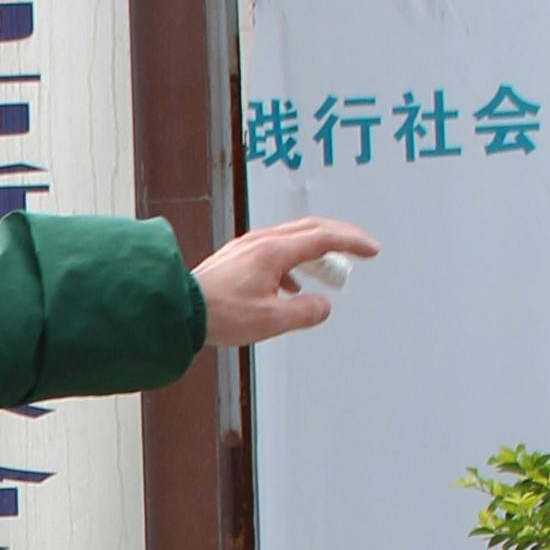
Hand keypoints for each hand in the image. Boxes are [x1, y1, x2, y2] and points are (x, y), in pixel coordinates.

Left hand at [193, 213, 375, 349]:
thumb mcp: (270, 320)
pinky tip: (292, 286)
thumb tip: (323, 306)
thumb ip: (304, 312)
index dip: (352, 242)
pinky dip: (294, 263)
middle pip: (311, 229)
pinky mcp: (237, 258)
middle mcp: (261, 242)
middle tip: (359, 251)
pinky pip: (275, 252)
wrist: (177, 311)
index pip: (324, 238)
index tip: (372, 250)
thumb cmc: (218, 315)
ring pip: (292, 239)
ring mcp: (247, 247)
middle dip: (340, 239)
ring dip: (316, 252)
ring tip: (329, 272)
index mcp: (274, 251)